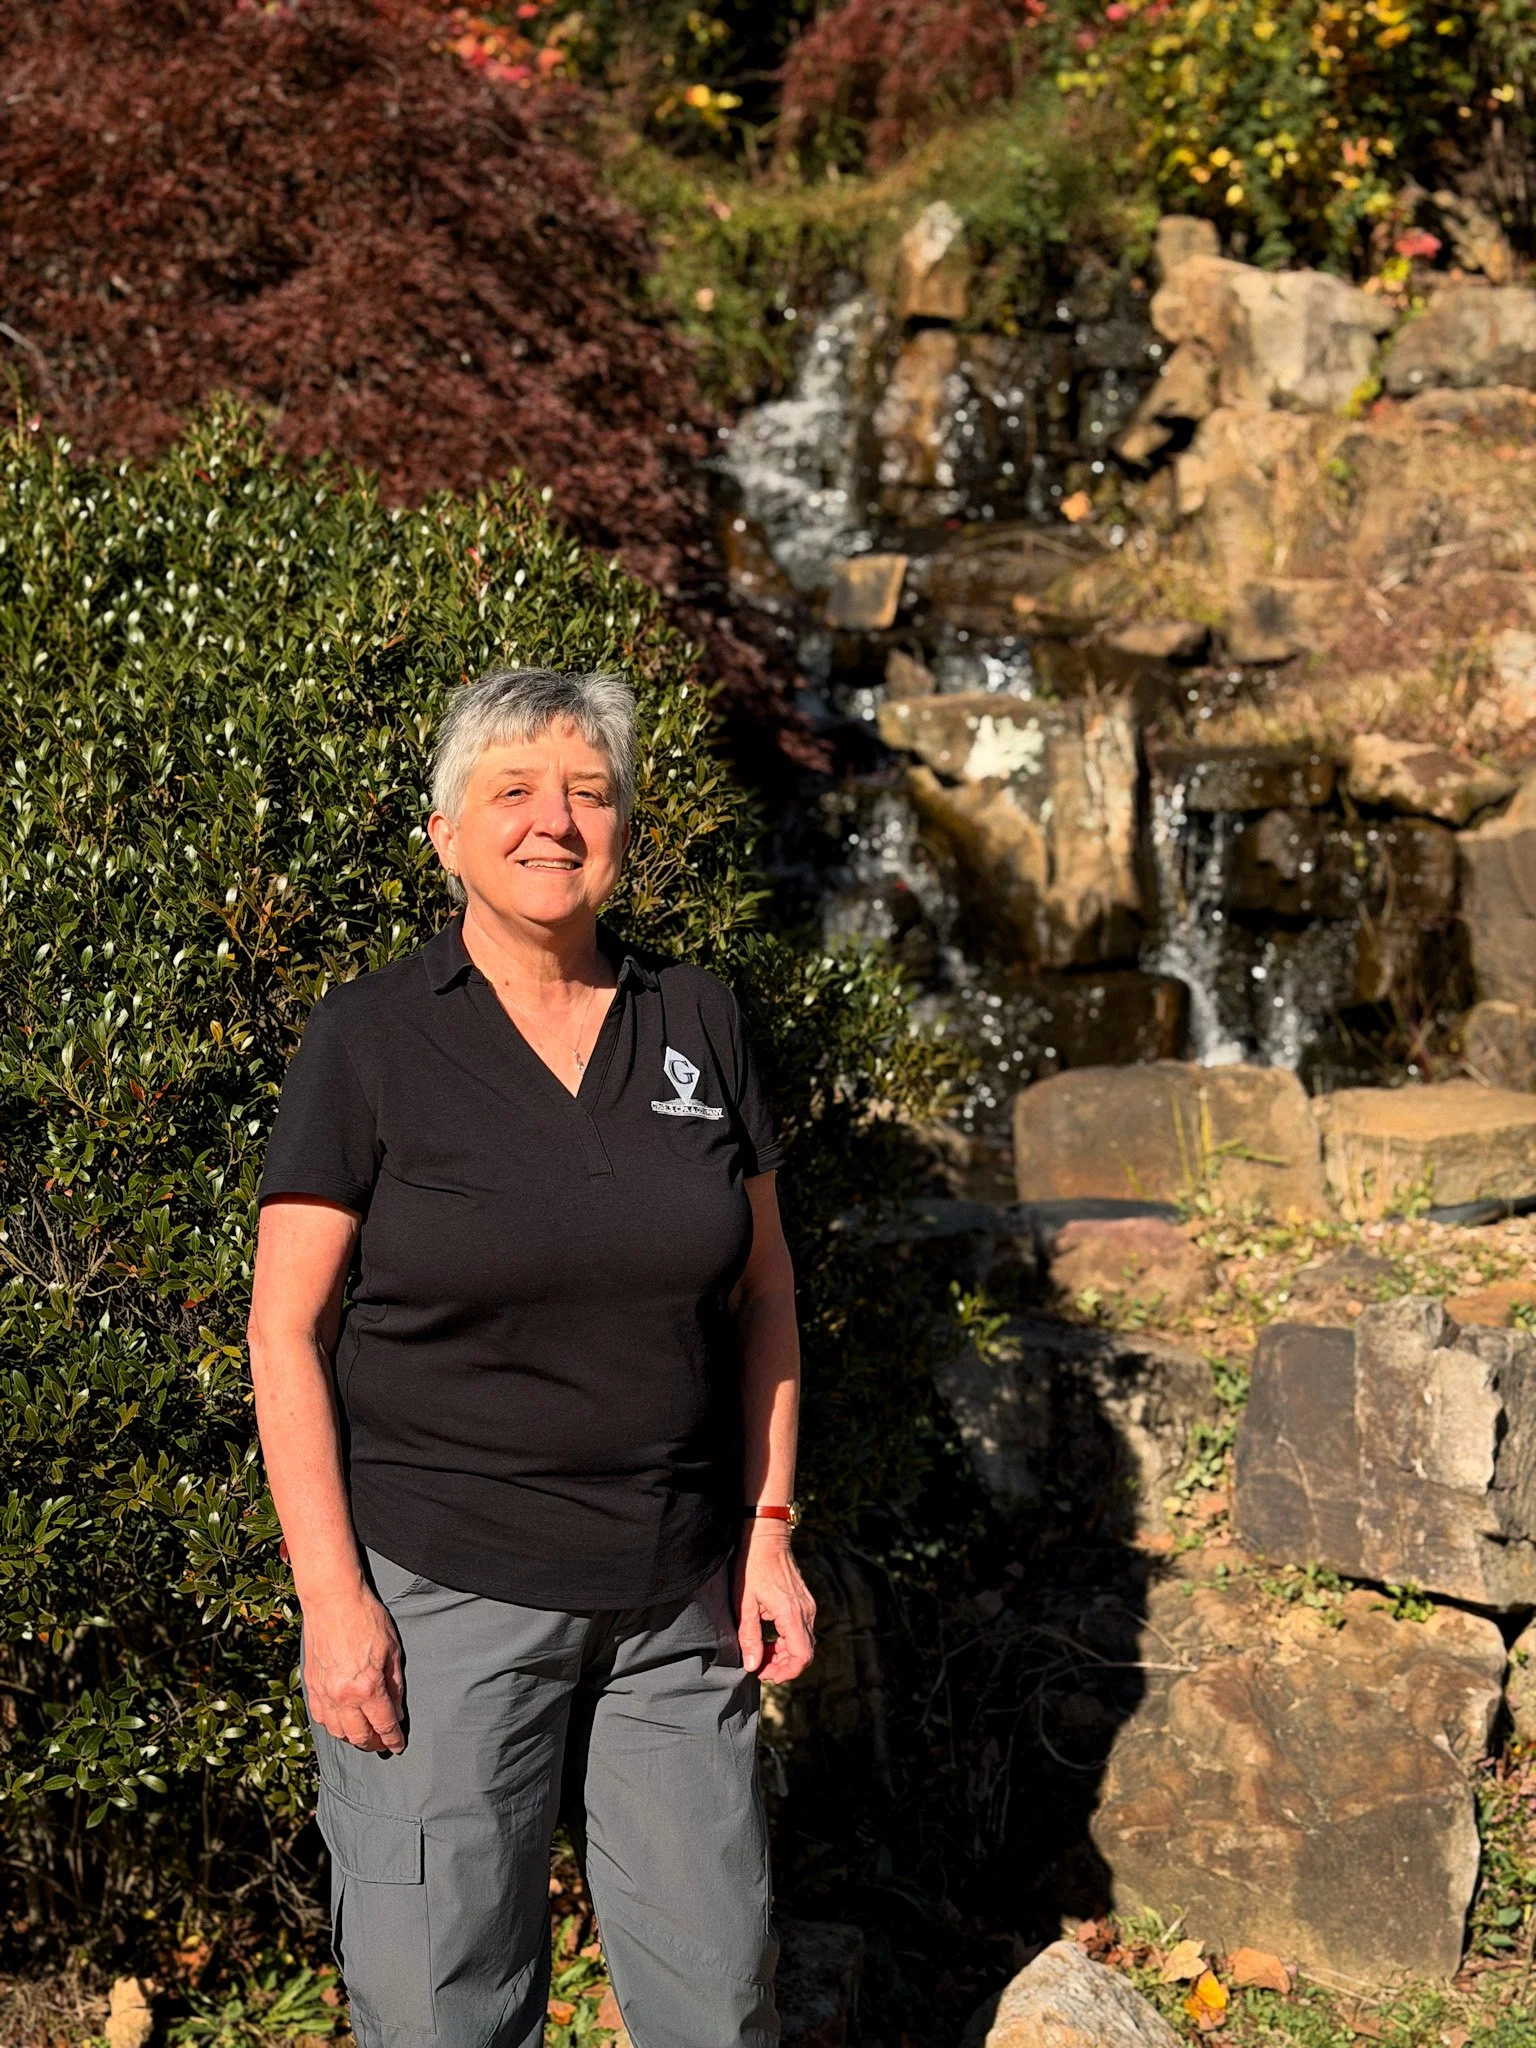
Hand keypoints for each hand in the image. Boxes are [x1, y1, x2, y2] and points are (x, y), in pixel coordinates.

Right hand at [303, 1586, 406, 1753]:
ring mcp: (324, 1692)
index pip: (384, 1725)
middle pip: (359, 1736)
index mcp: (367, 1687)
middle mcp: (343, 1696)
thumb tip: (397, 1709)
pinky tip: (341, 1723)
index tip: (398, 1746)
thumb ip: (395, 1684)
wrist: (332, 1600)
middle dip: (373, 1744)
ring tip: (364, 1737)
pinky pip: (320, 1717)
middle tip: (383, 1744)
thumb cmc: (365, 1618)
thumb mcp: (392, 1650)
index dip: (393, 1739)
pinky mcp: (311, 1685)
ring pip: (337, 1732)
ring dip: (352, 1738)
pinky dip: (332, 1726)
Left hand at [734, 1523, 815, 1682]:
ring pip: (804, 1642)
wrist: (766, 1533)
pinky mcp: (804, 1600)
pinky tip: (768, 1637)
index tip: (765, 1674)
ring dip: (784, 1653)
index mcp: (791, 1613)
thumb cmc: (751, 1564)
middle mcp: (806, 1611)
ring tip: (760, 1652)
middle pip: (804, 1652)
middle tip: (758, 1666)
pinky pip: (801, 1629)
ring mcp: (807, 1604)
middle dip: (783, 1665)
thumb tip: (752, 1666)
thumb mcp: (744, 1602)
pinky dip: (787, 1640)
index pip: (802, 1656)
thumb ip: (749, 1636)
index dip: (786, 1672)